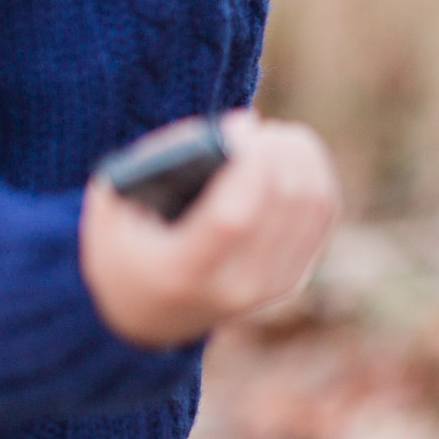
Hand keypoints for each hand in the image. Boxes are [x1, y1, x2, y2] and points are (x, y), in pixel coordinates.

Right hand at [79, 110, 340, 350]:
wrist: (145, 314)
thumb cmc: (124, 244)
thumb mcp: (116, 201)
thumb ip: (163, 158)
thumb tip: (238, 130)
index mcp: (183, 274)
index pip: (234, 218)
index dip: (248, 163)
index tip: (242, 124)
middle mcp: (235, 289)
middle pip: (283, 203)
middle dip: (277, 149)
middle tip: (259, 127)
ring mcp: (270, 289)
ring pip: (312, 202)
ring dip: (299, 155)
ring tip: (272, 137)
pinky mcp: (291, 280)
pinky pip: (322, 212)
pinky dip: (313, 172)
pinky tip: (290, 156)